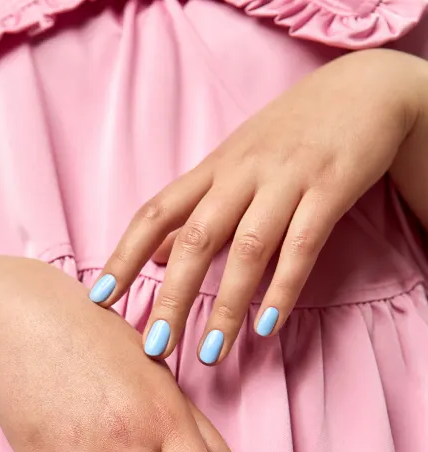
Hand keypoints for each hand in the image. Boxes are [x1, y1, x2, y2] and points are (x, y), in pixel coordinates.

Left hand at [91, 49, 424, 362]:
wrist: (361, 90)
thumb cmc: (289, 136)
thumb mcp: (235, 163)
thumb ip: (197, 209)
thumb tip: (157, 257)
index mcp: (213, 169)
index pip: (156, 213)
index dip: (125, 257)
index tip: (100, 300)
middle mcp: (242, 173)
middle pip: (196, 239)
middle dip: (173, 298)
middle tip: (156, 348)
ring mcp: (286, 180)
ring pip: (248, 249)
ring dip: (227, 306)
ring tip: (210, 352)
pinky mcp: (329, 188)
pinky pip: (302, 246)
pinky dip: (283, 289)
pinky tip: (266, 328)